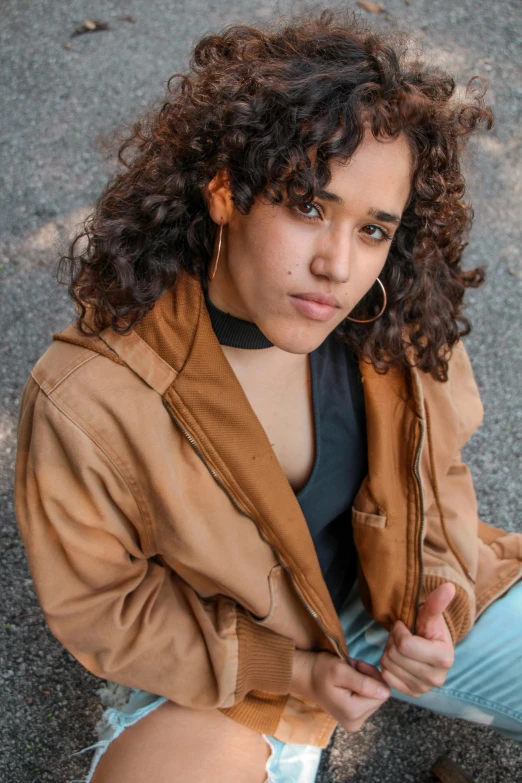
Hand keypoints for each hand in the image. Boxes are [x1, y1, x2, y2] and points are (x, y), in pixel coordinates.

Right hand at [291, 649, 390, 732]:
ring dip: (365, 682)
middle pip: (379, 696)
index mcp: (353, 713)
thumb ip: (364, 682)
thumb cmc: (320, 669)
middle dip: (369, 678)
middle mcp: (355, 723)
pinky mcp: (354, 719)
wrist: (305, 675)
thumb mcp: (341, 670)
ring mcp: (354, 722)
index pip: (382, 692)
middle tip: (351, 669)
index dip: (371, 675)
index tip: (355, 666)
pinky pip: (368, 701)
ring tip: (348, 675)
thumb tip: (386, 693)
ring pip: (375, 697)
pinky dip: (362, 688)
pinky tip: (348, 683)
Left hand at [380, 582, 455, 696]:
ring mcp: (425, 688)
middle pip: (395, 655)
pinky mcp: (413, 693)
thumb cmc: (429, 628)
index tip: (403, 626)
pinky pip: (386, 678)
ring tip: (400, 646)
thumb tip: (449, 587)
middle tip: (401, 636)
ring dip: (389, 652)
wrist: (430, 645)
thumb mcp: (430, 614)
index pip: (405, 645)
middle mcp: (437, 678)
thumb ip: (437, 602)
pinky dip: (387, 665)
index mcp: (444, 658)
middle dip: (393, 641)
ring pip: (388, 666)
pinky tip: (397, 658)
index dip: (398, 631)